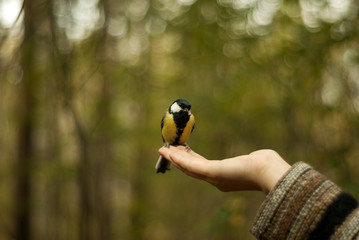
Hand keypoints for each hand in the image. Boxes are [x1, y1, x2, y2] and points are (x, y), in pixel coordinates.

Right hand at [158, 146, 290, 193]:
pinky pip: (191, 164)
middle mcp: (216, 180)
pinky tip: (171, 152)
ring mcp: (213, 177)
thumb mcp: (255, 161)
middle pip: (192, 169)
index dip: (190, 160)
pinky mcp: (212, 171)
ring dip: (175, 159)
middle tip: (167, 151)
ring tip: (164, 151)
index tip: (182, 152)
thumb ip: (252, 160)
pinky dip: (179, 159)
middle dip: (179, 160)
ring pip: (188, 167)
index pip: (202, 168)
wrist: (268, 172)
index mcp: (224, 178)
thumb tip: (261, 156)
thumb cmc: (266, 166)